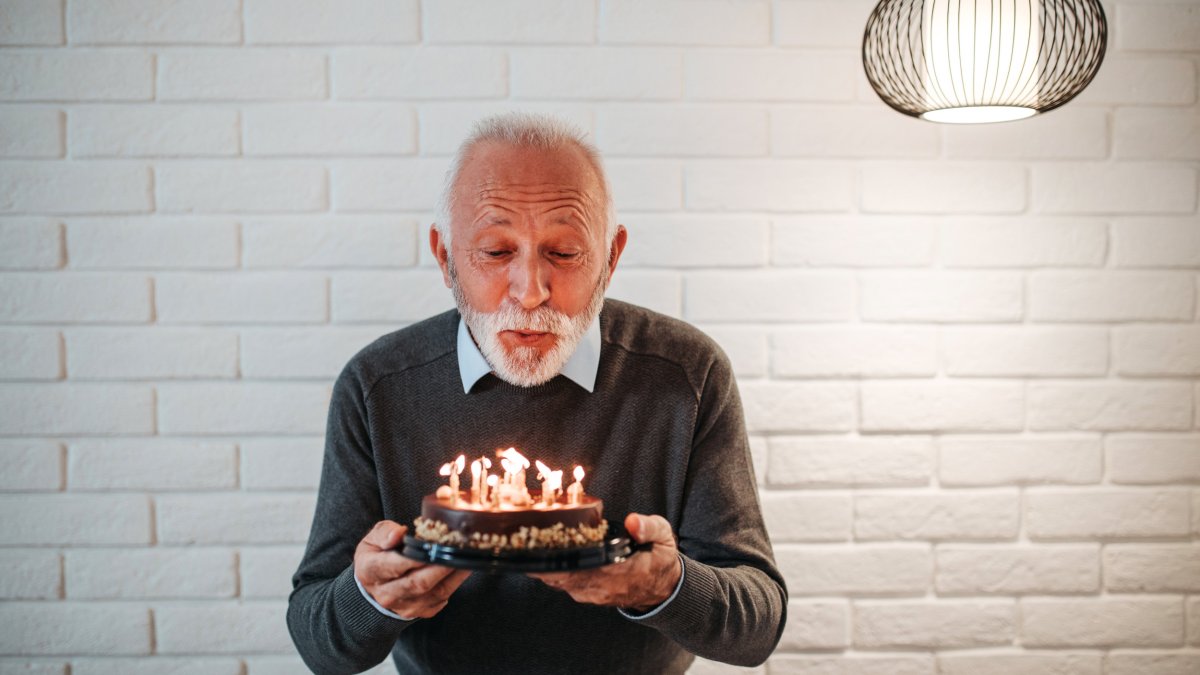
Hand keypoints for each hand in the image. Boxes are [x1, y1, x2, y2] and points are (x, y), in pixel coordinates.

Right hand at [354, 520, 470, 618]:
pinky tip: (462, 570)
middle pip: (418, 583)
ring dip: (454, 575)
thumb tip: (399, 533)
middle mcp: (386, 594)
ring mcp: (404, 606)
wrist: (374, 585)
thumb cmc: (377, 555)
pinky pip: (441, 600)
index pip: (393, 566)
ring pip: (434, 593)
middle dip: (441, 566)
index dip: (415, 557)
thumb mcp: (373, 538)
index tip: (433, 545)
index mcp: (370, 572)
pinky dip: (454, 584)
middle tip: (458, 550)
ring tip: (467, 558)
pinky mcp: (419, 612)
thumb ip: (385, 532)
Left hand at [528, 513, 681, 612]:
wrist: (663, 589)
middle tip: (521, 538)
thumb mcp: (663, 536)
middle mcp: (602, 587)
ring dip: (542, 564)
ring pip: (558, 581)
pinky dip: (549, 570)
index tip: (537, 544)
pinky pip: (562, 584)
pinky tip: (540, 553)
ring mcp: (592, 594)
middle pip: (561, 576)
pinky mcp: (587, 595)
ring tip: (525, 542)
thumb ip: (649, 528)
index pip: (581, 568)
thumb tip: (633, 522)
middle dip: (540, 558)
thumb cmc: (659, 558)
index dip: (557, 558)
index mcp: (621, 573)